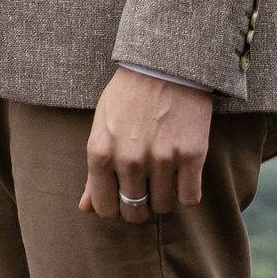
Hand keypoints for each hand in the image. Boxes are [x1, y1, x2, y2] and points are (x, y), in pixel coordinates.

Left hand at [80, 68, 212, 221]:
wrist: (163, 65)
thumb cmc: (127, 96)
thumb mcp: (101, 128)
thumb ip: (94, 172)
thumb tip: (85, 209)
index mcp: (101, 152)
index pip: (105, 207)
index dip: (114, 207)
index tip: (122, 197)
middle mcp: (129, 160)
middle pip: (135, 212)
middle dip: (139, 206)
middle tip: (145, 188)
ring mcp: (161, 158)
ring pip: (163, 207)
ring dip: (163, 197)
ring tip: (163, 174)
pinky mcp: (191, 155)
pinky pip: (189, 198)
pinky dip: (187, 191)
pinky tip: (182, 174)